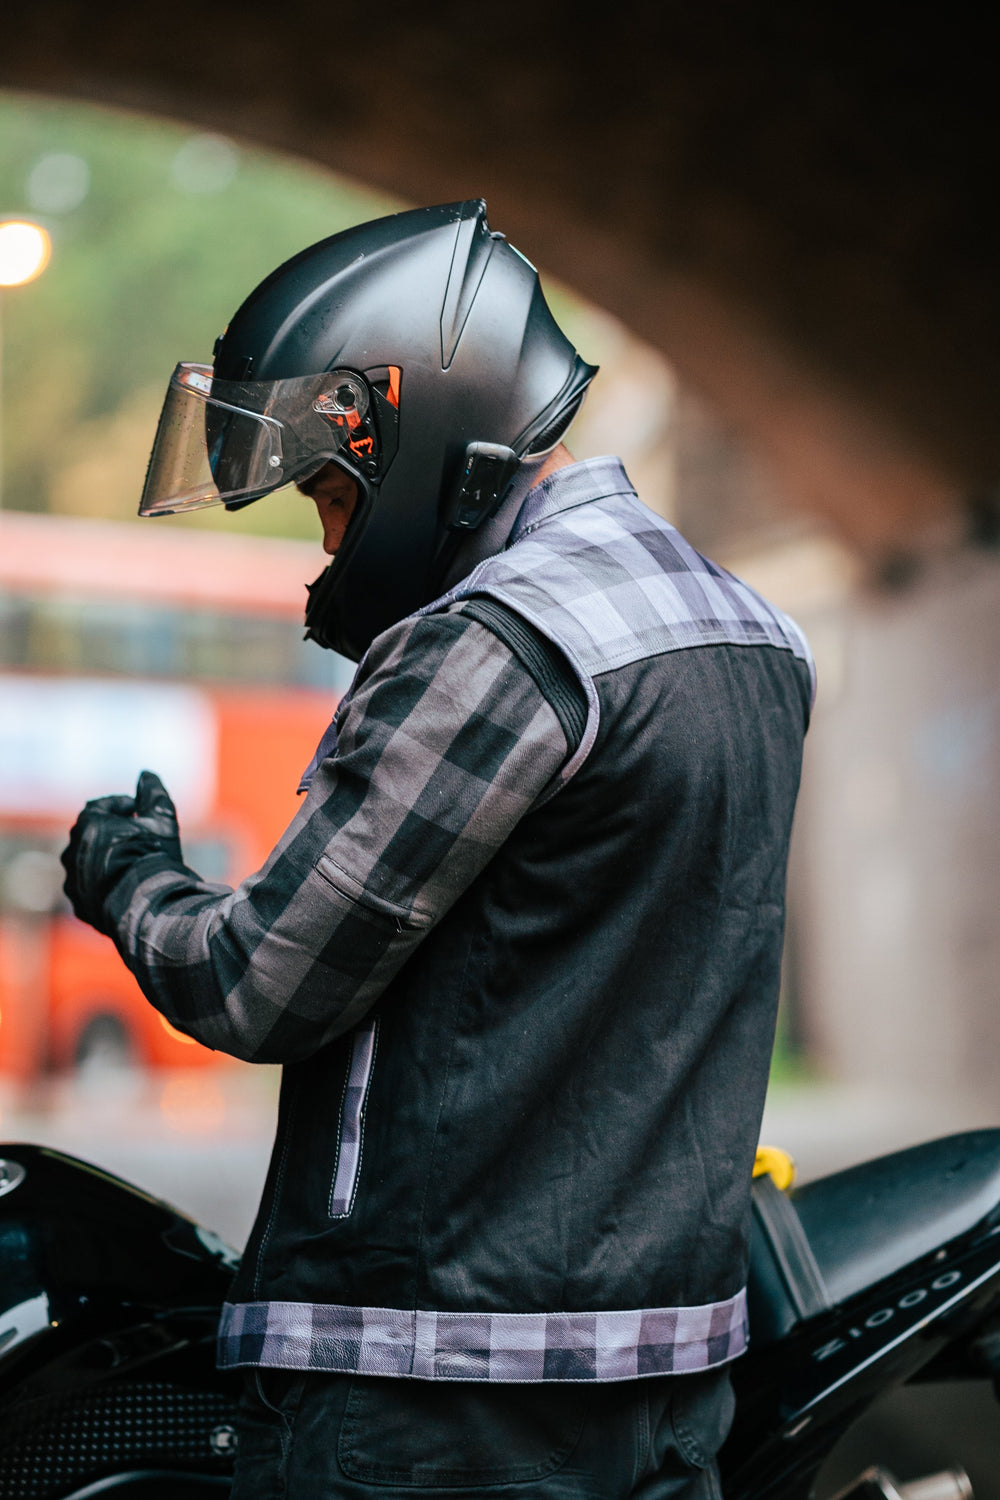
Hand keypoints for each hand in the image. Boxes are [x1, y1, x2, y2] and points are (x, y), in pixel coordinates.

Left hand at [61, 770, 183, 933]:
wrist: (145, 906)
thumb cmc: (153, 857)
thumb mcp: (161, 820)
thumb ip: (152, 793)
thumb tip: (146, 775)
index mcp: (89, 825)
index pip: (101, 807)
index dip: (121, 806)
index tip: (138, 811)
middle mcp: (73, 851)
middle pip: (91, 835)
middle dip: (112, 833)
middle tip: (137, 837)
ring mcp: (73, 880)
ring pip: (88, 864)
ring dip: (106, 860)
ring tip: (132, 865)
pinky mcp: (79, 905)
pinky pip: (89, 889)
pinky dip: (104, 885)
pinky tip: (126, 888)